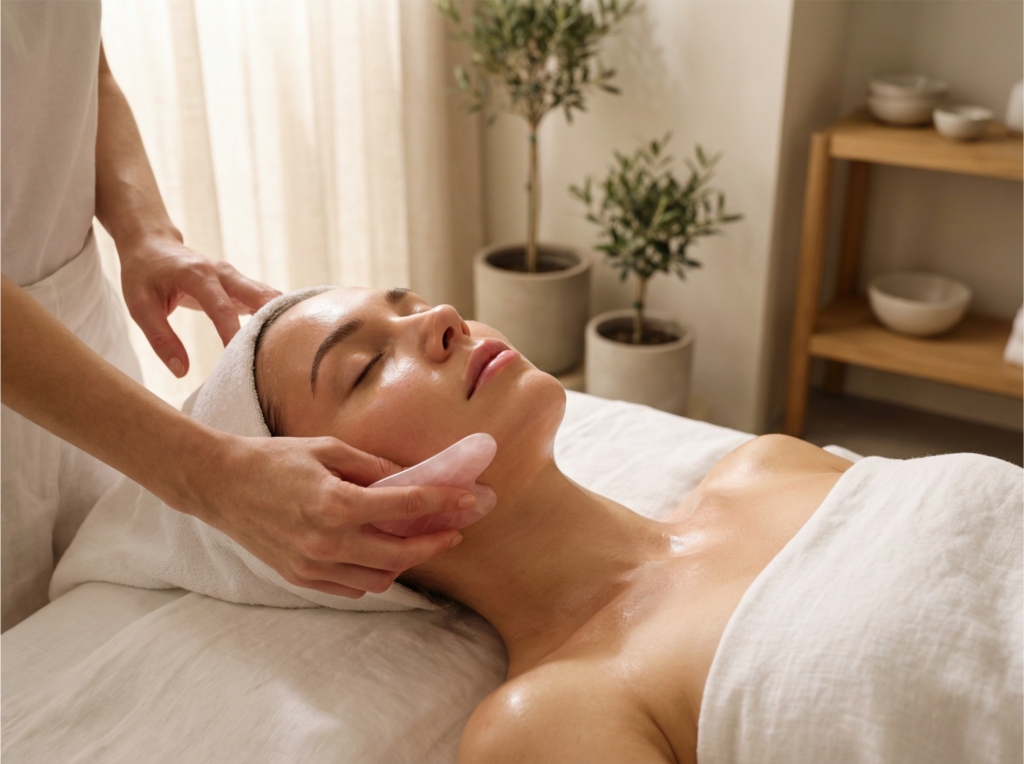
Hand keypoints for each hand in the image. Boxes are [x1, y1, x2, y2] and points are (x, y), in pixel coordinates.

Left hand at [119, 232, 279, 376]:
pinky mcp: (239, 284)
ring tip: (292, 345)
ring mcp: (234, 277)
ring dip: (281, 317)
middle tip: (285, 349)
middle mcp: (222, 272)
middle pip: (258, 295)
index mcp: (197, 275)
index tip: (240, 359)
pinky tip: (286, 335)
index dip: (232, 334)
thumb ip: (161, 339)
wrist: (151, 242)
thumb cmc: (142, 274)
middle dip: (273, 320)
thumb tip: (181, 371)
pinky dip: (276, 315)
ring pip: (267, 296)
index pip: (221, 308)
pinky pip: (264, 299)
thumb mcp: (139, 306)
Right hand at [184, 433, 472, 597]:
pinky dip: (374, 574)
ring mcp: (312, 565)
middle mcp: (327, 542)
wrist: (220, 485)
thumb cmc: (274, 459)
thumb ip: (374, 466)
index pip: (404, 507)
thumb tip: (413, 476)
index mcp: (336, 503)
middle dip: (435, 544)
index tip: (468, 498)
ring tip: (418, 541)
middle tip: (454, 531)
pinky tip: (381, 554)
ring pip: (379, 579)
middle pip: (400, 555)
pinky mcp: (300, 577)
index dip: (442, 502)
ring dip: (406, 563)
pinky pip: (352, 587)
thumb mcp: (328, 449)